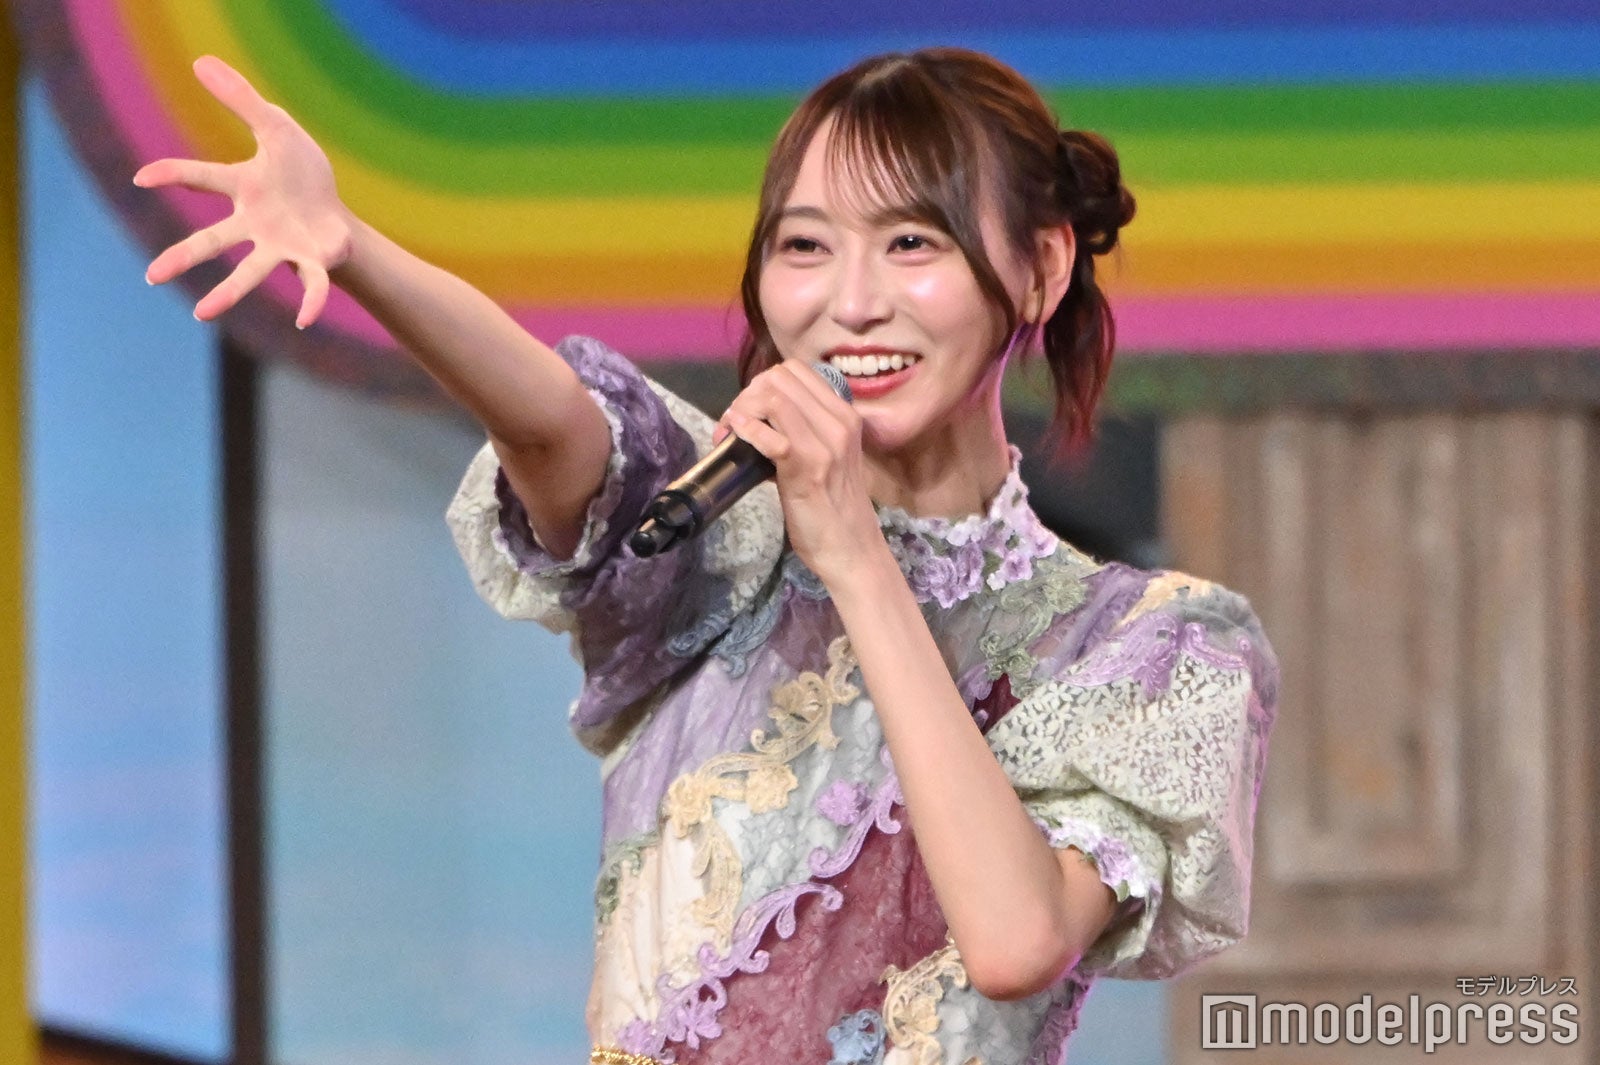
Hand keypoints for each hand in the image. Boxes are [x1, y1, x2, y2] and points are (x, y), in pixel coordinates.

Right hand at [133, 56, 351, 327]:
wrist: (335, 215)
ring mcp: (280, 247)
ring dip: (227, 294)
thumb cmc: (301, 174)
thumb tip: (201, 63)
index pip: (203, 177)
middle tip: (152, 276)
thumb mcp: (277, 128)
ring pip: (250, 273)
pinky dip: (309, 301)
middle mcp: (254, 225)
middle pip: (213, 241)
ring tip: (202, 313)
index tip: (142, 177)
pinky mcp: (311, 262)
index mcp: (244, 188)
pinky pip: (310, 285)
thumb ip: (243, 100)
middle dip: (183, 257)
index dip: (173, 175)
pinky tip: (303, 319)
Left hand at [713, 361, 887, 583]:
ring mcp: (825, 444)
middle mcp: (839, 423)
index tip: (749, 410)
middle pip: (780, 378)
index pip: (796, 371)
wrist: (852, 548)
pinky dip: (745, 429)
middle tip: (733, 423)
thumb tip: (761, 418)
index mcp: (846, 416)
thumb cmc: (835, 507)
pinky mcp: (805, 467)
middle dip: (747, 394)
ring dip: (741, 409)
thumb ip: (804, 432)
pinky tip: (733, 437)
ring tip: (729, 433)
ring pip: (772, 397)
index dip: (764, 384)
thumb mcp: (829, 457)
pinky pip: (768, 433)